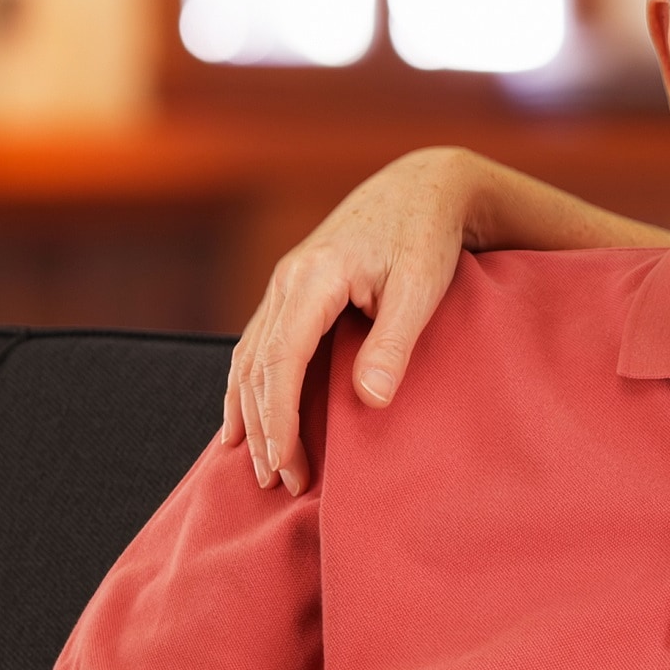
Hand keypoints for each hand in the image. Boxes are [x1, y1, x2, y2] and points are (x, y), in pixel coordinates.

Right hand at [220, 147, 474, 494]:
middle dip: (264, 428)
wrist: (423, 186)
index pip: (280, 360)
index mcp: (314, 276)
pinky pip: (257, 344)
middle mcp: (287, 278)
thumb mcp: (421, 288)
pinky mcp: (293, 289)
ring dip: (251, 412)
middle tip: (280, 482)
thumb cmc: (427, 236)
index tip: (287, 465)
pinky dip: (248, 386)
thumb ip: (394, 343)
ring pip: (249, 356)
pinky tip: (243, 421)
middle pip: (257, 366)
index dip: (278, 419)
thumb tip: (369, 401)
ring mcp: (284, 282)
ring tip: (260, 465)